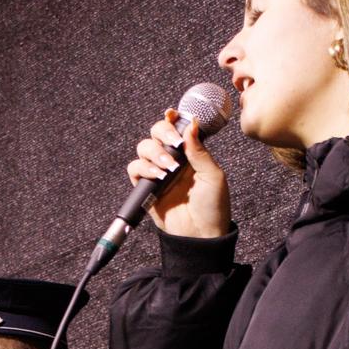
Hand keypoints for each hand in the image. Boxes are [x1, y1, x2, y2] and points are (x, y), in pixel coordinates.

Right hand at [127, 106, 230, 237]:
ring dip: (155, 153)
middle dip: (163, 132)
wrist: (201, 235)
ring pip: (144, 147)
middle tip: (174, 143)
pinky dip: (144, 168)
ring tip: (169, 168)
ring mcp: (159, 172)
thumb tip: (191, 125)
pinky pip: (135, 169)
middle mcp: (173, 159)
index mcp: (191, 154)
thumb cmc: (212, 207)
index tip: (173, 113)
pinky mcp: (147, 188)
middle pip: (156, 132)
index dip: (173, 118)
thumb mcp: (213, 176)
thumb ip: (200, 150)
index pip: (177, 128)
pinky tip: (159, 176)